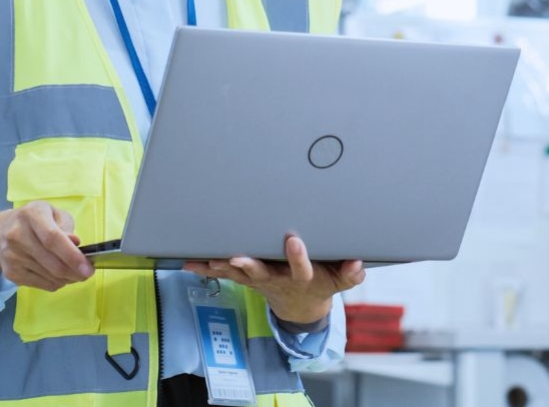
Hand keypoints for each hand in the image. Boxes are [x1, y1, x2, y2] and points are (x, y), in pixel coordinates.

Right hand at [0, 201, 93, 291]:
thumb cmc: (34, 219)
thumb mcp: (52, 213)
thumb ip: (66, 227)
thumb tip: (76, 244)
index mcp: (32, 215)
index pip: (52, 238)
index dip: (72, 255)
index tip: (87, 268)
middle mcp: (17, 235)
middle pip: (51, 262)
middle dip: (74, 272)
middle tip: (87, 274)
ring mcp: (12, 256)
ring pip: (48, 276)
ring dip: (67, 279)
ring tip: (76, 274)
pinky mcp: (10, 273)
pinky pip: (40, 284)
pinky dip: (56, 283)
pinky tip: (61, 277)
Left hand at [184, 235, 364, 324]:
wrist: (301, 307)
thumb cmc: (320, 283)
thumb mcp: (338, 280)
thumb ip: (350, 273)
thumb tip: (358, 264)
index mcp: (301, 278)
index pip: (301, 269)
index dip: (298, 257)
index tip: (294, 240)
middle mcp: (277, 280)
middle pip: (263, 274)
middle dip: (250, 266)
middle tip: (238, 257)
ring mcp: (259, 281)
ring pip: (239, 274)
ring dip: (223, 267)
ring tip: (208, 259)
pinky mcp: (246, 278)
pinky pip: (224, 274)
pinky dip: (207, 269)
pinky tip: (190, 263)